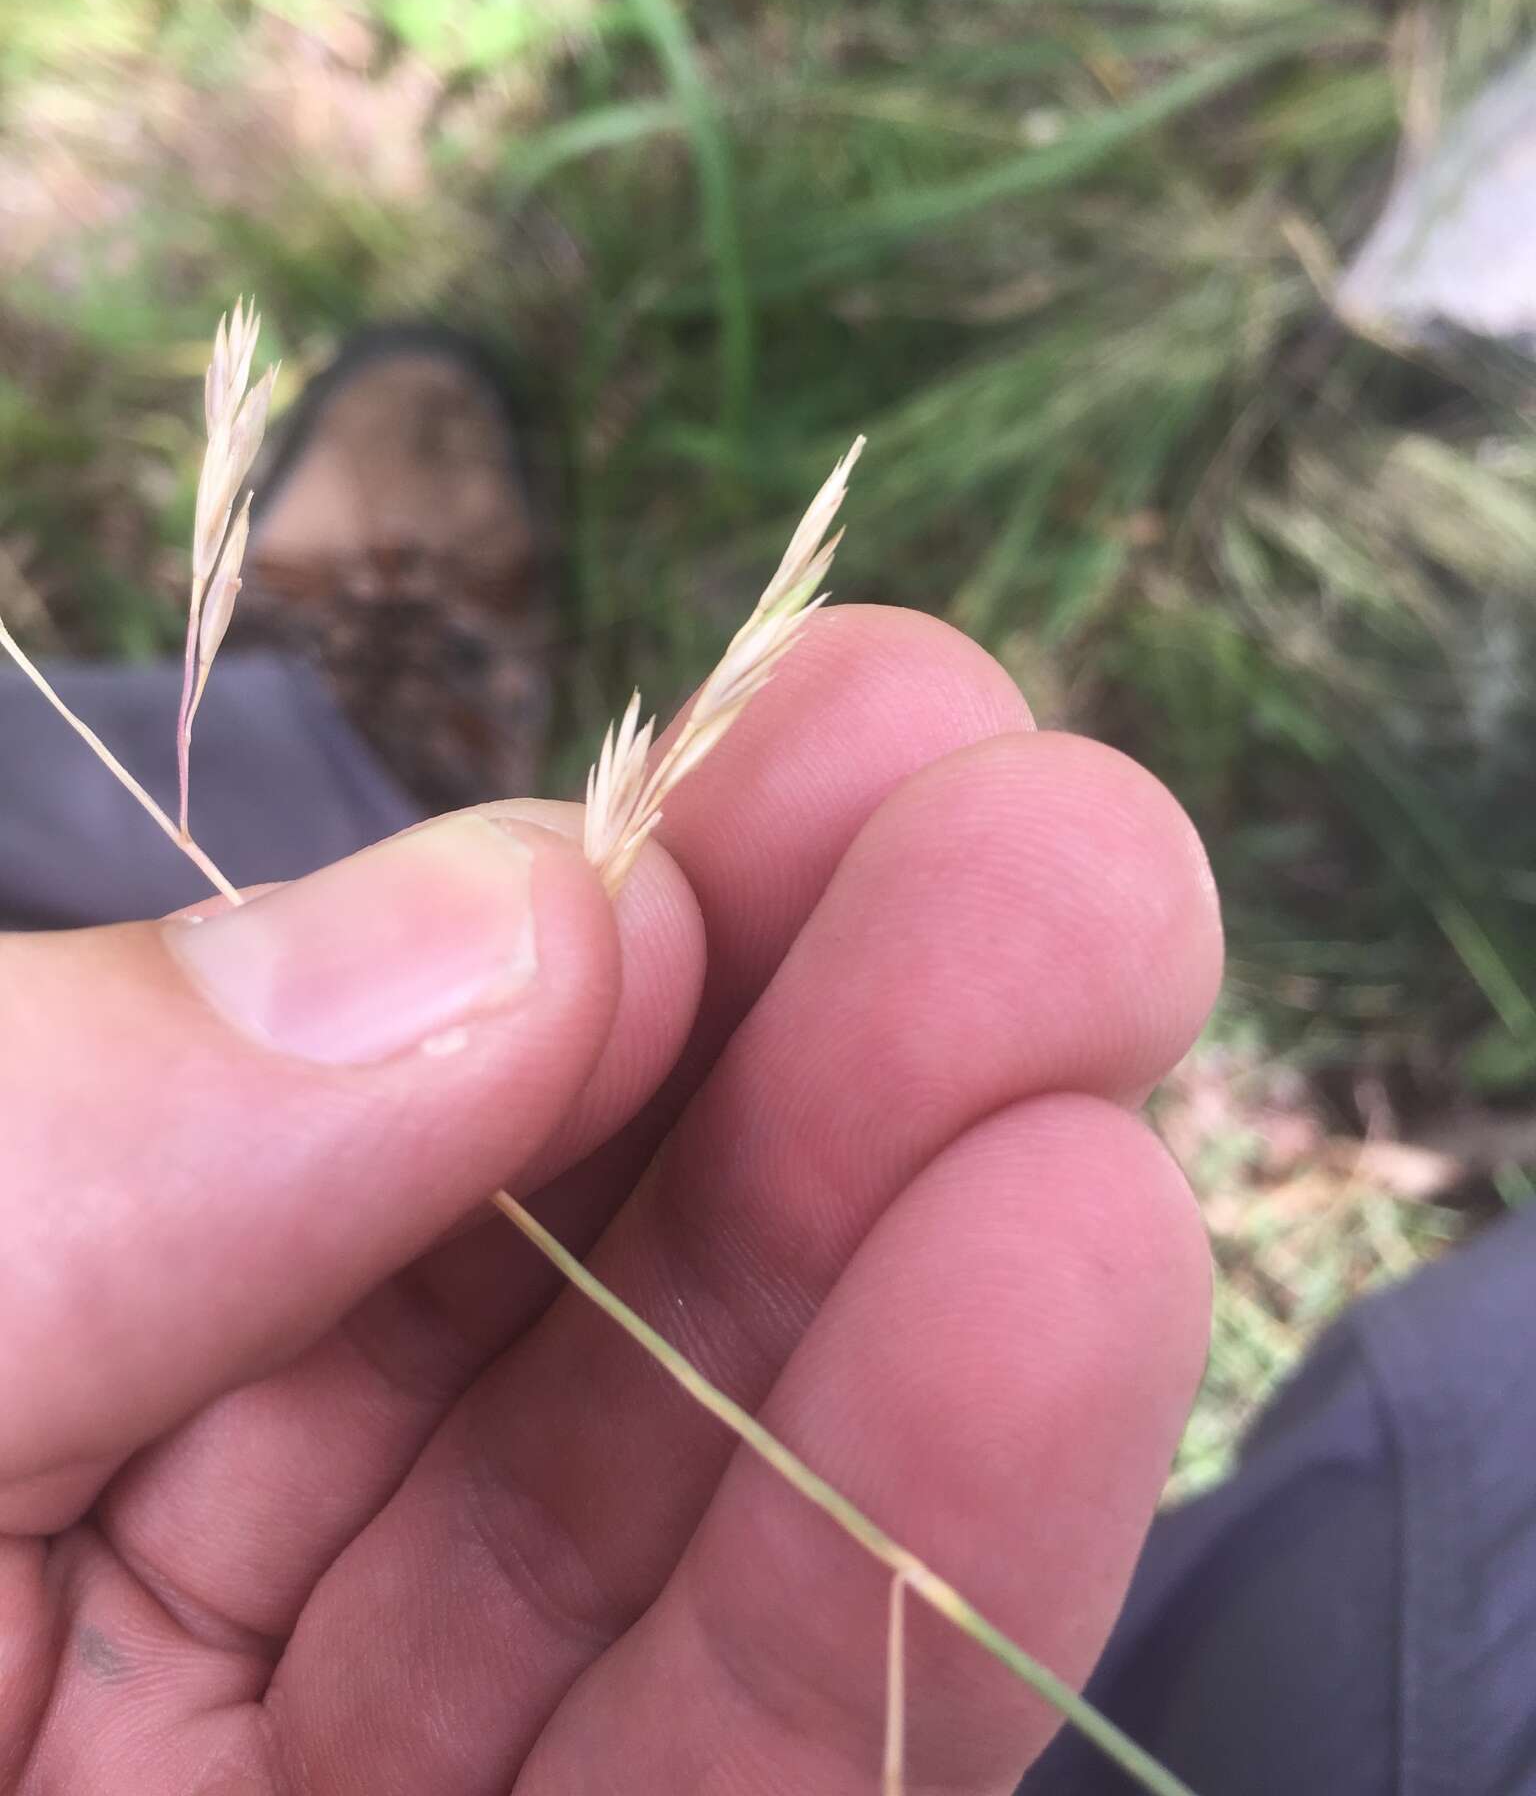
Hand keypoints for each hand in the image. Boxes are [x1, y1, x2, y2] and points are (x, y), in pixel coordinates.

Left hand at [1, 607, 1219, 1794]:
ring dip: (941, 1244)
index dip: (613, 918)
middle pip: (589, 1284)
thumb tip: (530, 911)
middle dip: (838, 1038)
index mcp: (39, 1361)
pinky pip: (769, 1775)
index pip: (374, 1118)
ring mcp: (390, 1789)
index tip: (828, 733)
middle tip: (1060, 833)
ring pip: (712, 1504)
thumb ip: (97, 1134)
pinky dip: (936, 1556)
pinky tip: (1073, 1279)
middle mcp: (209, 1576)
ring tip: (1114, 990)